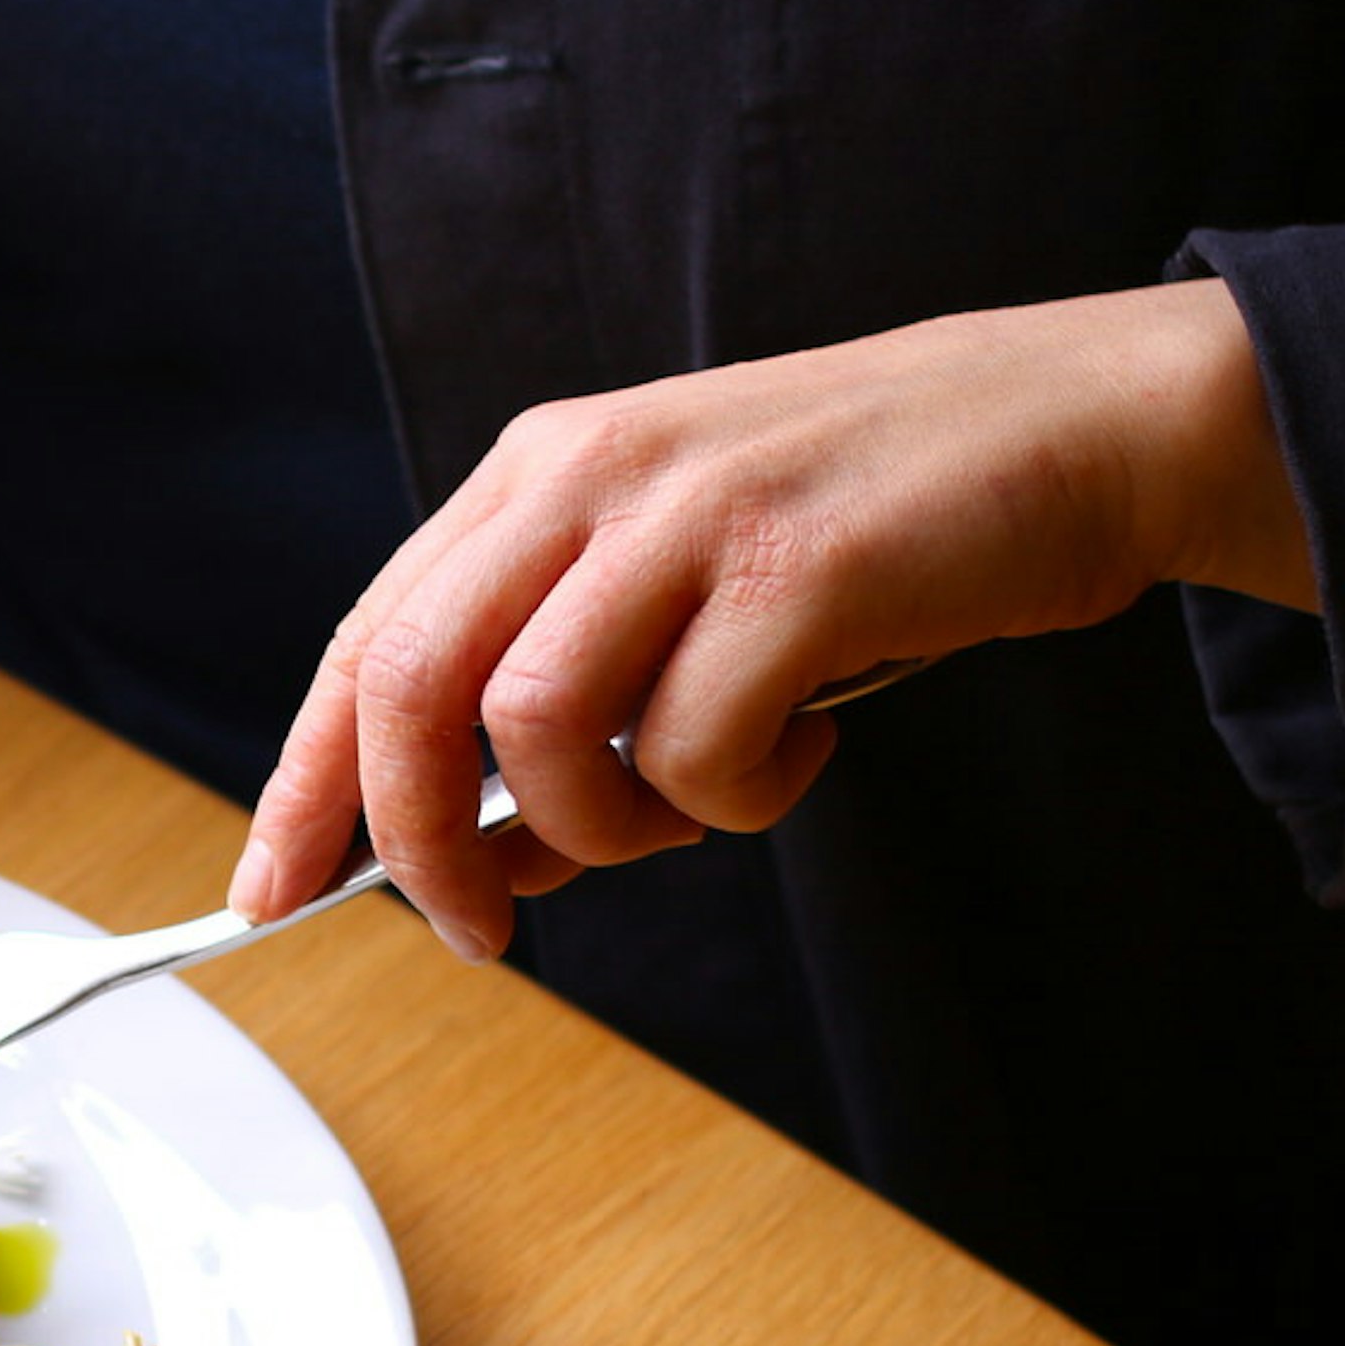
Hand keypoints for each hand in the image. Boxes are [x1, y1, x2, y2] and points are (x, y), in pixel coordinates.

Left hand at [228, 279, 1316, 959]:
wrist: (1077, 424)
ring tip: (689, 811)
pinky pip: (694, 744)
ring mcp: (691, 511)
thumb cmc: (872, 532)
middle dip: (417, 839)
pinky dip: (734, 798)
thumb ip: (570, 704)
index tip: (266, 891)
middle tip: (484, 920)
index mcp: (541, 474)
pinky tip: (799, 759)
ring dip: (599, 824)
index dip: (304, 778)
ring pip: (535, 723)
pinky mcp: (799, 565)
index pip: (367, 640)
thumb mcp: (681, 591)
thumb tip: (477, 855)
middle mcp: (592, 474)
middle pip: (409, 682)